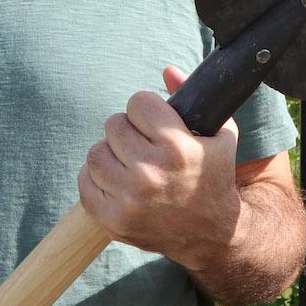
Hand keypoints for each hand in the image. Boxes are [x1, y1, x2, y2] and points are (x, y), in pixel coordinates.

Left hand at [77, 66, 242, 272]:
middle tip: (142, 143)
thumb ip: (193, 97)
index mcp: (177, 148)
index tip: (155, 122)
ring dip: (110, 153)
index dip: (147, 109)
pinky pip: (85, 182)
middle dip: (128, 130)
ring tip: (128, 161)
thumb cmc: (215, 178)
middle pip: (114, 124)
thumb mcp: (219, 134)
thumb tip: (166, 70)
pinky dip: (96, 177)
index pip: (138, 102)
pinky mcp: (114, 220)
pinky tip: (115, 180)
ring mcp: (129, 199)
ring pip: (95, 152)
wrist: (213, 235)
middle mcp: (151, 173)